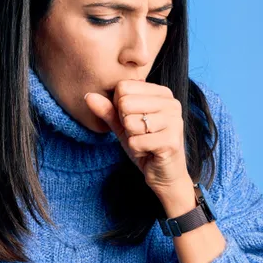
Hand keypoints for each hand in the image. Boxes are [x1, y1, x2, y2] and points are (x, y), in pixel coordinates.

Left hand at [84, 80, 190, 198]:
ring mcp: (174, 121)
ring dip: (132, 139)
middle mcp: (171, 103)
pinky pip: (136, 142)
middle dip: (125, 124)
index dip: (119, 107)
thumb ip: (107, 109)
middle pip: (125, 103)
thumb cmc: (145, 146)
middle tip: (140, 134)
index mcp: (162, 93)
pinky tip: (149, 152)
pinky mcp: (171, 141)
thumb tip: (88, 96)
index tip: (134, 120)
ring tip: (146, 143)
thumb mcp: (123, 125)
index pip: (123, 87)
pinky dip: (137, 151)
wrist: (165, 174)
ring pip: (130, 123)